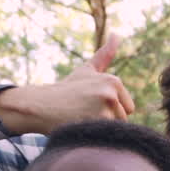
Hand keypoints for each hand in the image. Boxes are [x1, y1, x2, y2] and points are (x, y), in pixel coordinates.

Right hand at [0, 34, 136, 134]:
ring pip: (115, 128)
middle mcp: (112, 92)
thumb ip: (105, 55)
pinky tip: (80, 125)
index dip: (110, 111)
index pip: (128, 108)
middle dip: (107, 120)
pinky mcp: (98, 120)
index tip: (92, 104)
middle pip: (124, 119)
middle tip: (85, 112)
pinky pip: (106, 135)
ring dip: (100, 127)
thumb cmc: (66, 90)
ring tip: (82, 118)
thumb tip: (118, 35)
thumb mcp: (87, 71)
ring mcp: (105, 106)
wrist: (41, 105)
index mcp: (113, 80)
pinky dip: (95, 133)